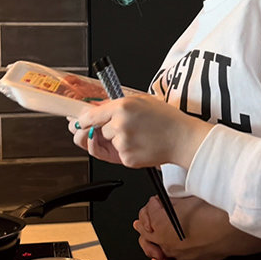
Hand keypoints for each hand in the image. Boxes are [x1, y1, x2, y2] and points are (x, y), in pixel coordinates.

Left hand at [72, 95, 211, 168]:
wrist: (182, 138)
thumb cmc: (165, 119)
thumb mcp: (141, 101)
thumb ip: (116, 104)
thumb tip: (95, 109)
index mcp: (122, 107)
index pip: (90, 115)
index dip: (82, 120)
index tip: (78, 122)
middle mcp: (119, 124)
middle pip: (97, 130)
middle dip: (104, 131)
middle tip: (117, 129)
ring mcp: (122, 143)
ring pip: (108, 143)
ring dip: (117, 141)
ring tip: (138, 135)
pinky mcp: (126, 158)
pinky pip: (117, 155)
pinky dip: (125, 151)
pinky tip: (140, 144)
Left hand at [133, 195, 260, 259]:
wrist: (235, 228)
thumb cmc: (216, 211)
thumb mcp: (188, 196)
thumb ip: (172, 199)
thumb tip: (166, 200)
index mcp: (161, 222)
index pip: (146, 212)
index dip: (152, 204)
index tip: (157, 200)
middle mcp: (165, 241)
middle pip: (146, 232)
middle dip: (147, 221)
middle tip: (151, 213)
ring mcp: (176, 253)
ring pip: (155, 249)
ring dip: (153, 240)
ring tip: (152, 232)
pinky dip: (167, 259)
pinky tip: (167, 255)